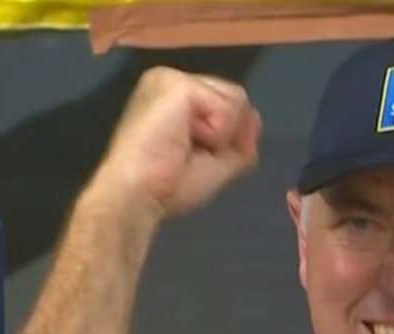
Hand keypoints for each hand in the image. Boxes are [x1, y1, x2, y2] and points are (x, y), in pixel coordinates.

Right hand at [93, 66, 261, 223]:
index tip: (194, 158)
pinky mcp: (179, 84)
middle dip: (229, 136)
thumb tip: (255, 116)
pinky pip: (228, 108)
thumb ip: (242, 138)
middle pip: (237, 99)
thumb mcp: (219, 162)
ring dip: (222, 136)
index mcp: (176, 98)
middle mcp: (173, 80)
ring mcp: (174, 78)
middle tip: (190, 154)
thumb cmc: (171, 185)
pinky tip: (184, 139)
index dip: (229, 138)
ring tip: (184, 145)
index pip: (228, 105)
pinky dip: (217, 134)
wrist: (138, 195)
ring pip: (238, 100)